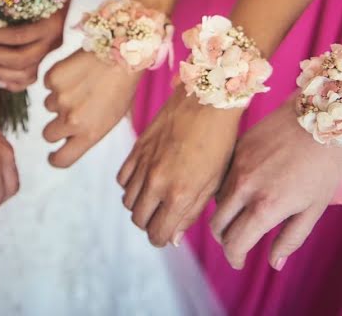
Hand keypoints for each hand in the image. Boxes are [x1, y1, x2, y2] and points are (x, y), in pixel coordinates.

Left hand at [0, 6, 67, 91]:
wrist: (79, 9)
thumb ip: (15, 4)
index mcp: (50, 25)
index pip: (17, 36)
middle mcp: (52, 45)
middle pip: (17, 59)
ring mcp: (50, 59)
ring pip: (21, 75)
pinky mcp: (48, 67)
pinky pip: (28, 83)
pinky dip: (9, 84)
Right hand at [42, 49, 141, 167]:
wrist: (122, 53)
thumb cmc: (122, 87)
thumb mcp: (112, 118)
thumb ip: (89, 132)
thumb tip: (71, 139)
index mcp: (90, 134)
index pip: (61, 160)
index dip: (56, 158)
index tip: (54, 155)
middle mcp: (72, 120)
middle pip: (49, 135)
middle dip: (56, 127)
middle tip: (70, 112)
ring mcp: (60, 99)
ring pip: (49, 106)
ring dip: (60, 99)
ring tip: (82, 85)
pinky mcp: (53, 78)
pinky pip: (48, 84)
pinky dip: (58, 80)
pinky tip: (76, 72)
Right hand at [117, 91, 238, 246]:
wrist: (207, 102)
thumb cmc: (219, 143)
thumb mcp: (212, 183)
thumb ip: (190, 213)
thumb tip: (171, 237)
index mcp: (180, 194)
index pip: (157, 233)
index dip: (161, 239)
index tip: (166, 234)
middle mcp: (157, 182)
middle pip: (138, 220)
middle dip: (150, 224)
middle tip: (162, 216)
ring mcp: (144, 165)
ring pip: (128, 201)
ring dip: (140, 205)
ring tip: (155, 198)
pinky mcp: (137, 149)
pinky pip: (122, 179)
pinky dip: (130, 185)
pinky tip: (145, 180)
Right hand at [210, 100, 341, 269]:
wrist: (317, 119)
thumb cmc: (322, 166)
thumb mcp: (314, 208)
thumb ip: (291, 238)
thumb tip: (274, 263)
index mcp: (265, 207)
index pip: (234, 243)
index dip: (235, 258)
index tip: (239, 261)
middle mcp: (244, 188)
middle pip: (217, 226)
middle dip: (224, 240)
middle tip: (237, 242)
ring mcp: (237, 166)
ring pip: (217, 202)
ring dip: (225, 215)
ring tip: (242, 215)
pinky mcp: (235, 150)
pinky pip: (222, 178)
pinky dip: (228, 191)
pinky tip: (244, 190)